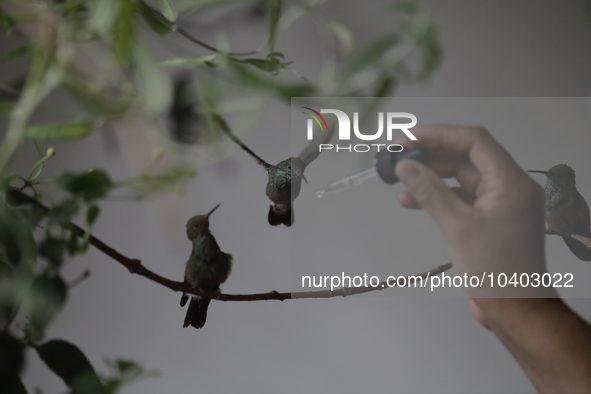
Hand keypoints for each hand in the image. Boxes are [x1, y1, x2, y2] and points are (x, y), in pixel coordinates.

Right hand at [393, 125, 553, 308]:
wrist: (514, 309)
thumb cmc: (498, 272)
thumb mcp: (458, 227)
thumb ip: (430, 192)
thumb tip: (406, 167)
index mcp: (511, 182)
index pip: (474, 141)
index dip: (440, 134)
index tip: (410, 138)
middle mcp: (508, 187)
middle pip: (467, 157)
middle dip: (432, 155)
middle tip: (401, 156)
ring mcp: (499, 203)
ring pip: (461, 177)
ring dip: (431, 177)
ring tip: (402, 180)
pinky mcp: (489, 218)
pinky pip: (461, 197)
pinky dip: (438, 196)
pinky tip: (413, 200)